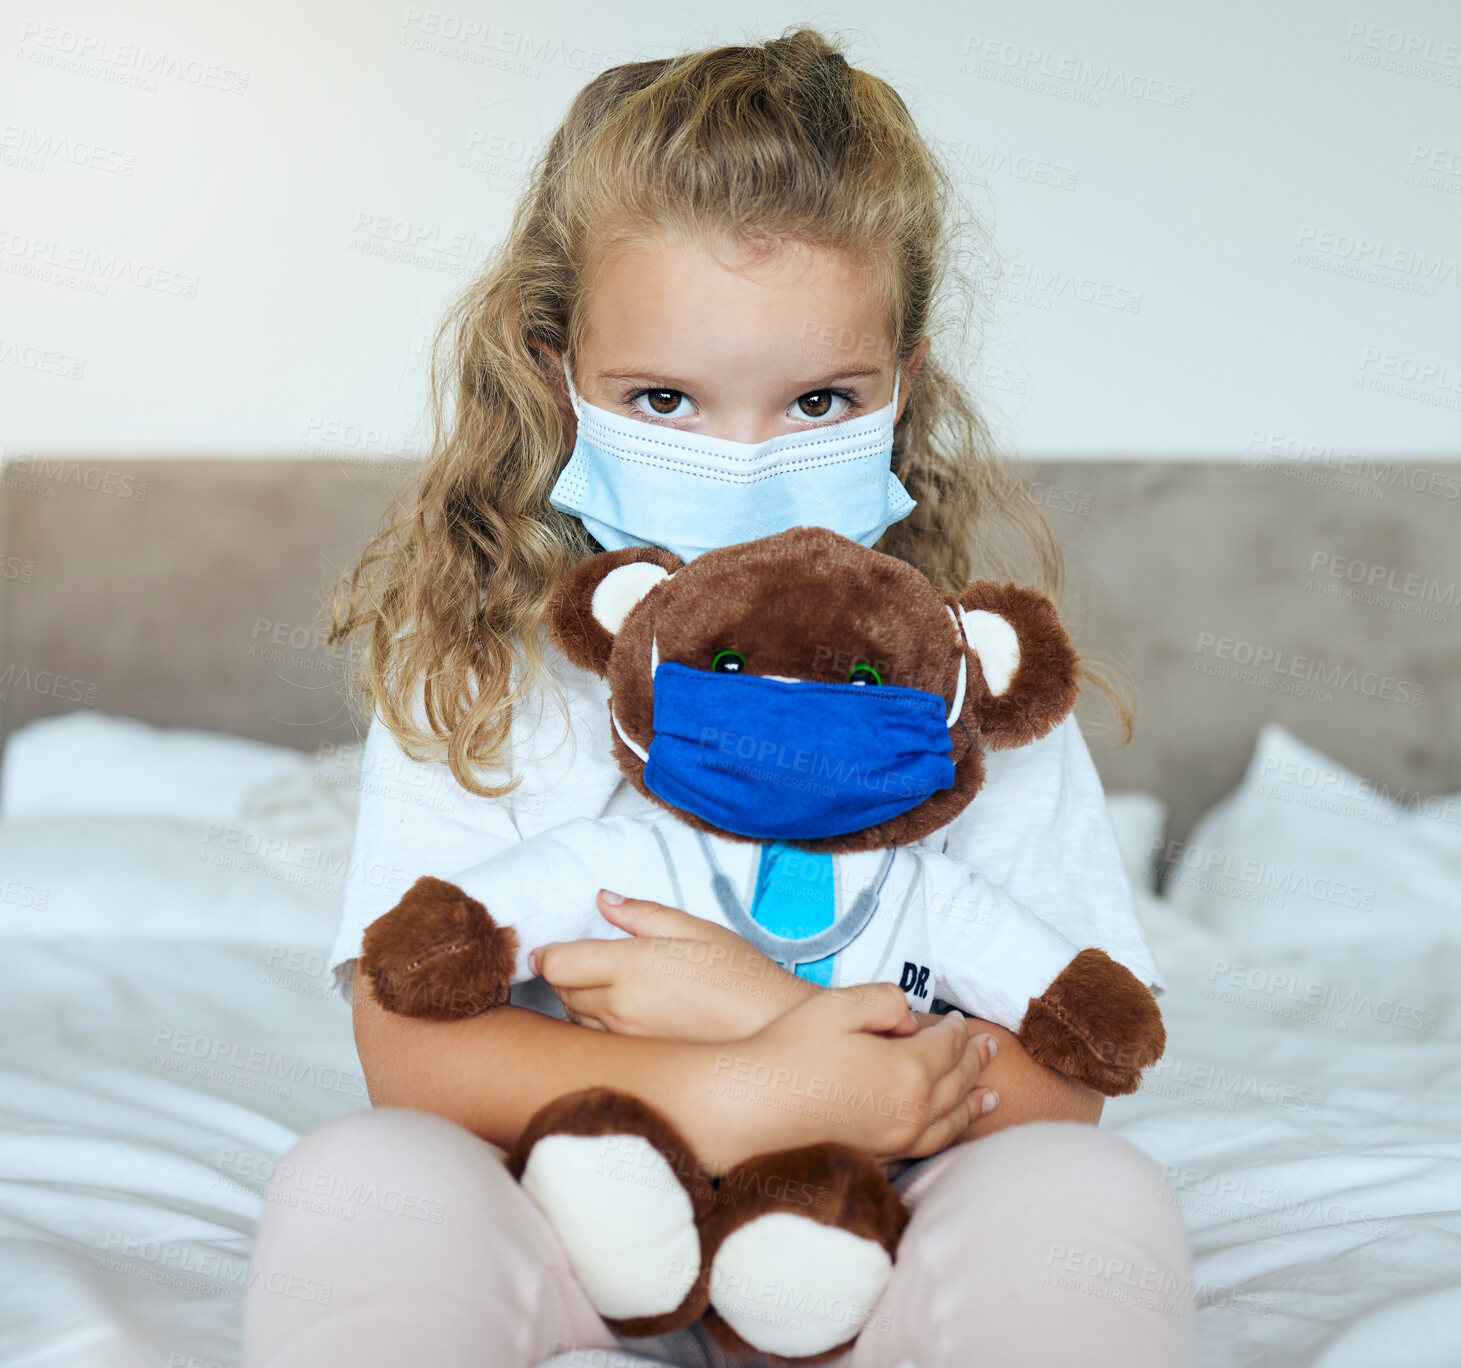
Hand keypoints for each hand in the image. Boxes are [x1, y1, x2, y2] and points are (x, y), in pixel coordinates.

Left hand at [532, 890, 817, 1040]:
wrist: (774, 1033)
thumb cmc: (741, 977)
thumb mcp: (697, 929)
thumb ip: (643, 914)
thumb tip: (603, 900)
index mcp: (633, 966)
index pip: (558, 963)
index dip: (549, 953)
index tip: (553, 947)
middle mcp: (621, 1007)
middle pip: (562, 990)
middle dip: (566, 973)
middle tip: (588, 959)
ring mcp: (627, 1041)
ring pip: (574, 1018)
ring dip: (579, 1001)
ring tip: (610, 987)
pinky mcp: (636, 1062)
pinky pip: (596, 1041)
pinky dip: (596, 1026)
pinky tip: (624, 1015)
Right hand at [698, 982, 999, 1170]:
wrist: (756, 1104)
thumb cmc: (793, 1049)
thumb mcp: (839, 1004)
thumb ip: (886, 1000)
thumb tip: (912, 1020)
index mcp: (908, 1068)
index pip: (948, 1045)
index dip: (957, 1029)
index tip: (959, 1020)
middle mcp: (912, 1108)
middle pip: (957, 1081)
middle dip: (976, 1061)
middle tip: (992, 1047)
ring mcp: (897, 1137)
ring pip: (950, 1119)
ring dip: (973, 1102)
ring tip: (992, 1095)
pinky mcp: (881, 1155)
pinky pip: (930, 1143)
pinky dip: (951, 1132)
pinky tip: (951, 1126)